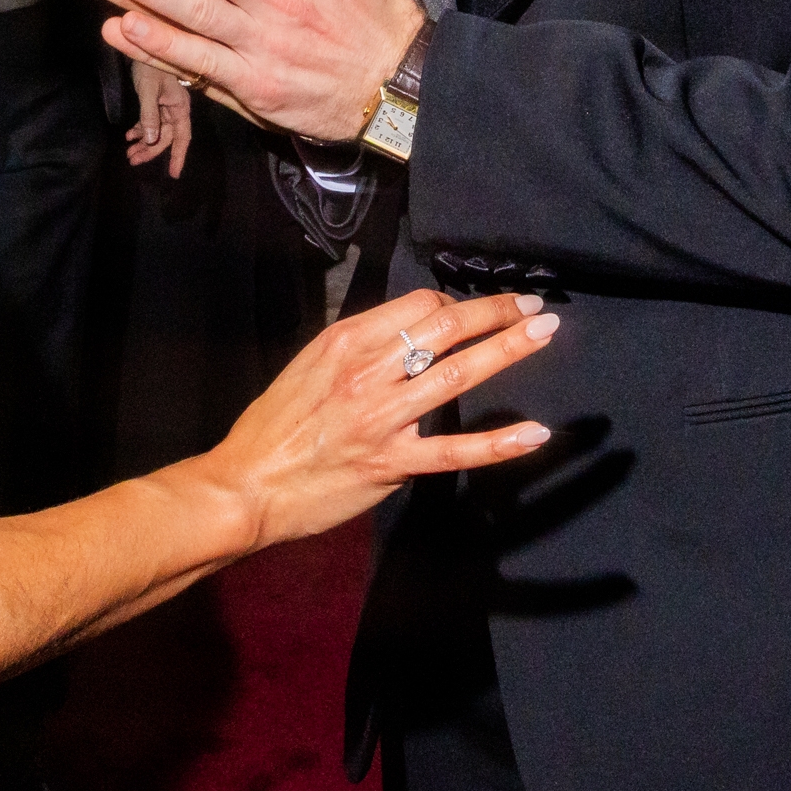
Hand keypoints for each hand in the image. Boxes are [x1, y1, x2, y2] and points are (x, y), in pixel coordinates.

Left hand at [128, 57, 194, 176]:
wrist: (142, 42)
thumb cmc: (150, 66)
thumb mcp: (149, 90)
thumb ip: (149, 115)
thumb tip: (151, 140)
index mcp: (180, 107)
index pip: (182, 138)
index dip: (178, 157)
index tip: (173, 175)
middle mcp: (175, 109)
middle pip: (165, 137)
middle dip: (150, 151)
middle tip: (132, 161)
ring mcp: (165, 106)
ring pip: (156, 131)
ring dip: (143, 142)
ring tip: (128, 153)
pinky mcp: (155, 101)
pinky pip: (149, 121)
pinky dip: (140, 129)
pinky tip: (129, 136)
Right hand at [197, 288, 557, 549]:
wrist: (246, 485)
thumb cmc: (273, 427)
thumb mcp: (308, 366)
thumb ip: (356, 350)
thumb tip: (403, 336)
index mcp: (346, 341)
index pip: (418, 306)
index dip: (454, 304)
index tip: (475, 311)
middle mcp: (368, 372)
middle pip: (445, 329)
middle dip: (495, 312)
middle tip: (532, 304)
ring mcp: (383, 418)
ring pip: (458, 375)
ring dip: (507, 350)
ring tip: (544, 332)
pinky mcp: (393, 463)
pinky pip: (455, 450)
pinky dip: (499, 442)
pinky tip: (535, 432)